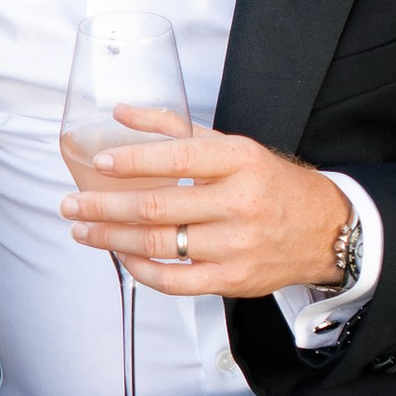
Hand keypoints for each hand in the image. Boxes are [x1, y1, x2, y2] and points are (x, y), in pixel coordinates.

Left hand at [62, 112, 354, 299]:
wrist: (324, 230)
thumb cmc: (269, 184)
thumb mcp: (232, 146)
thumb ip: (175, 128)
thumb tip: (121, 113)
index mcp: (240, 161)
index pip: (178, 158)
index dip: (133, 161)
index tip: (98, 162)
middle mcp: (239, 203)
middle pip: (157, 208)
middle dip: (103, 207)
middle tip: (71, 204)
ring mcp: (236, 246)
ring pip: (160, 245)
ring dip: (111, 239)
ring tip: (83, 229)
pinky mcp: (233, 280)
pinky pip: (176, 281)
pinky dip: (142, 270)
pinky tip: (121, 256)